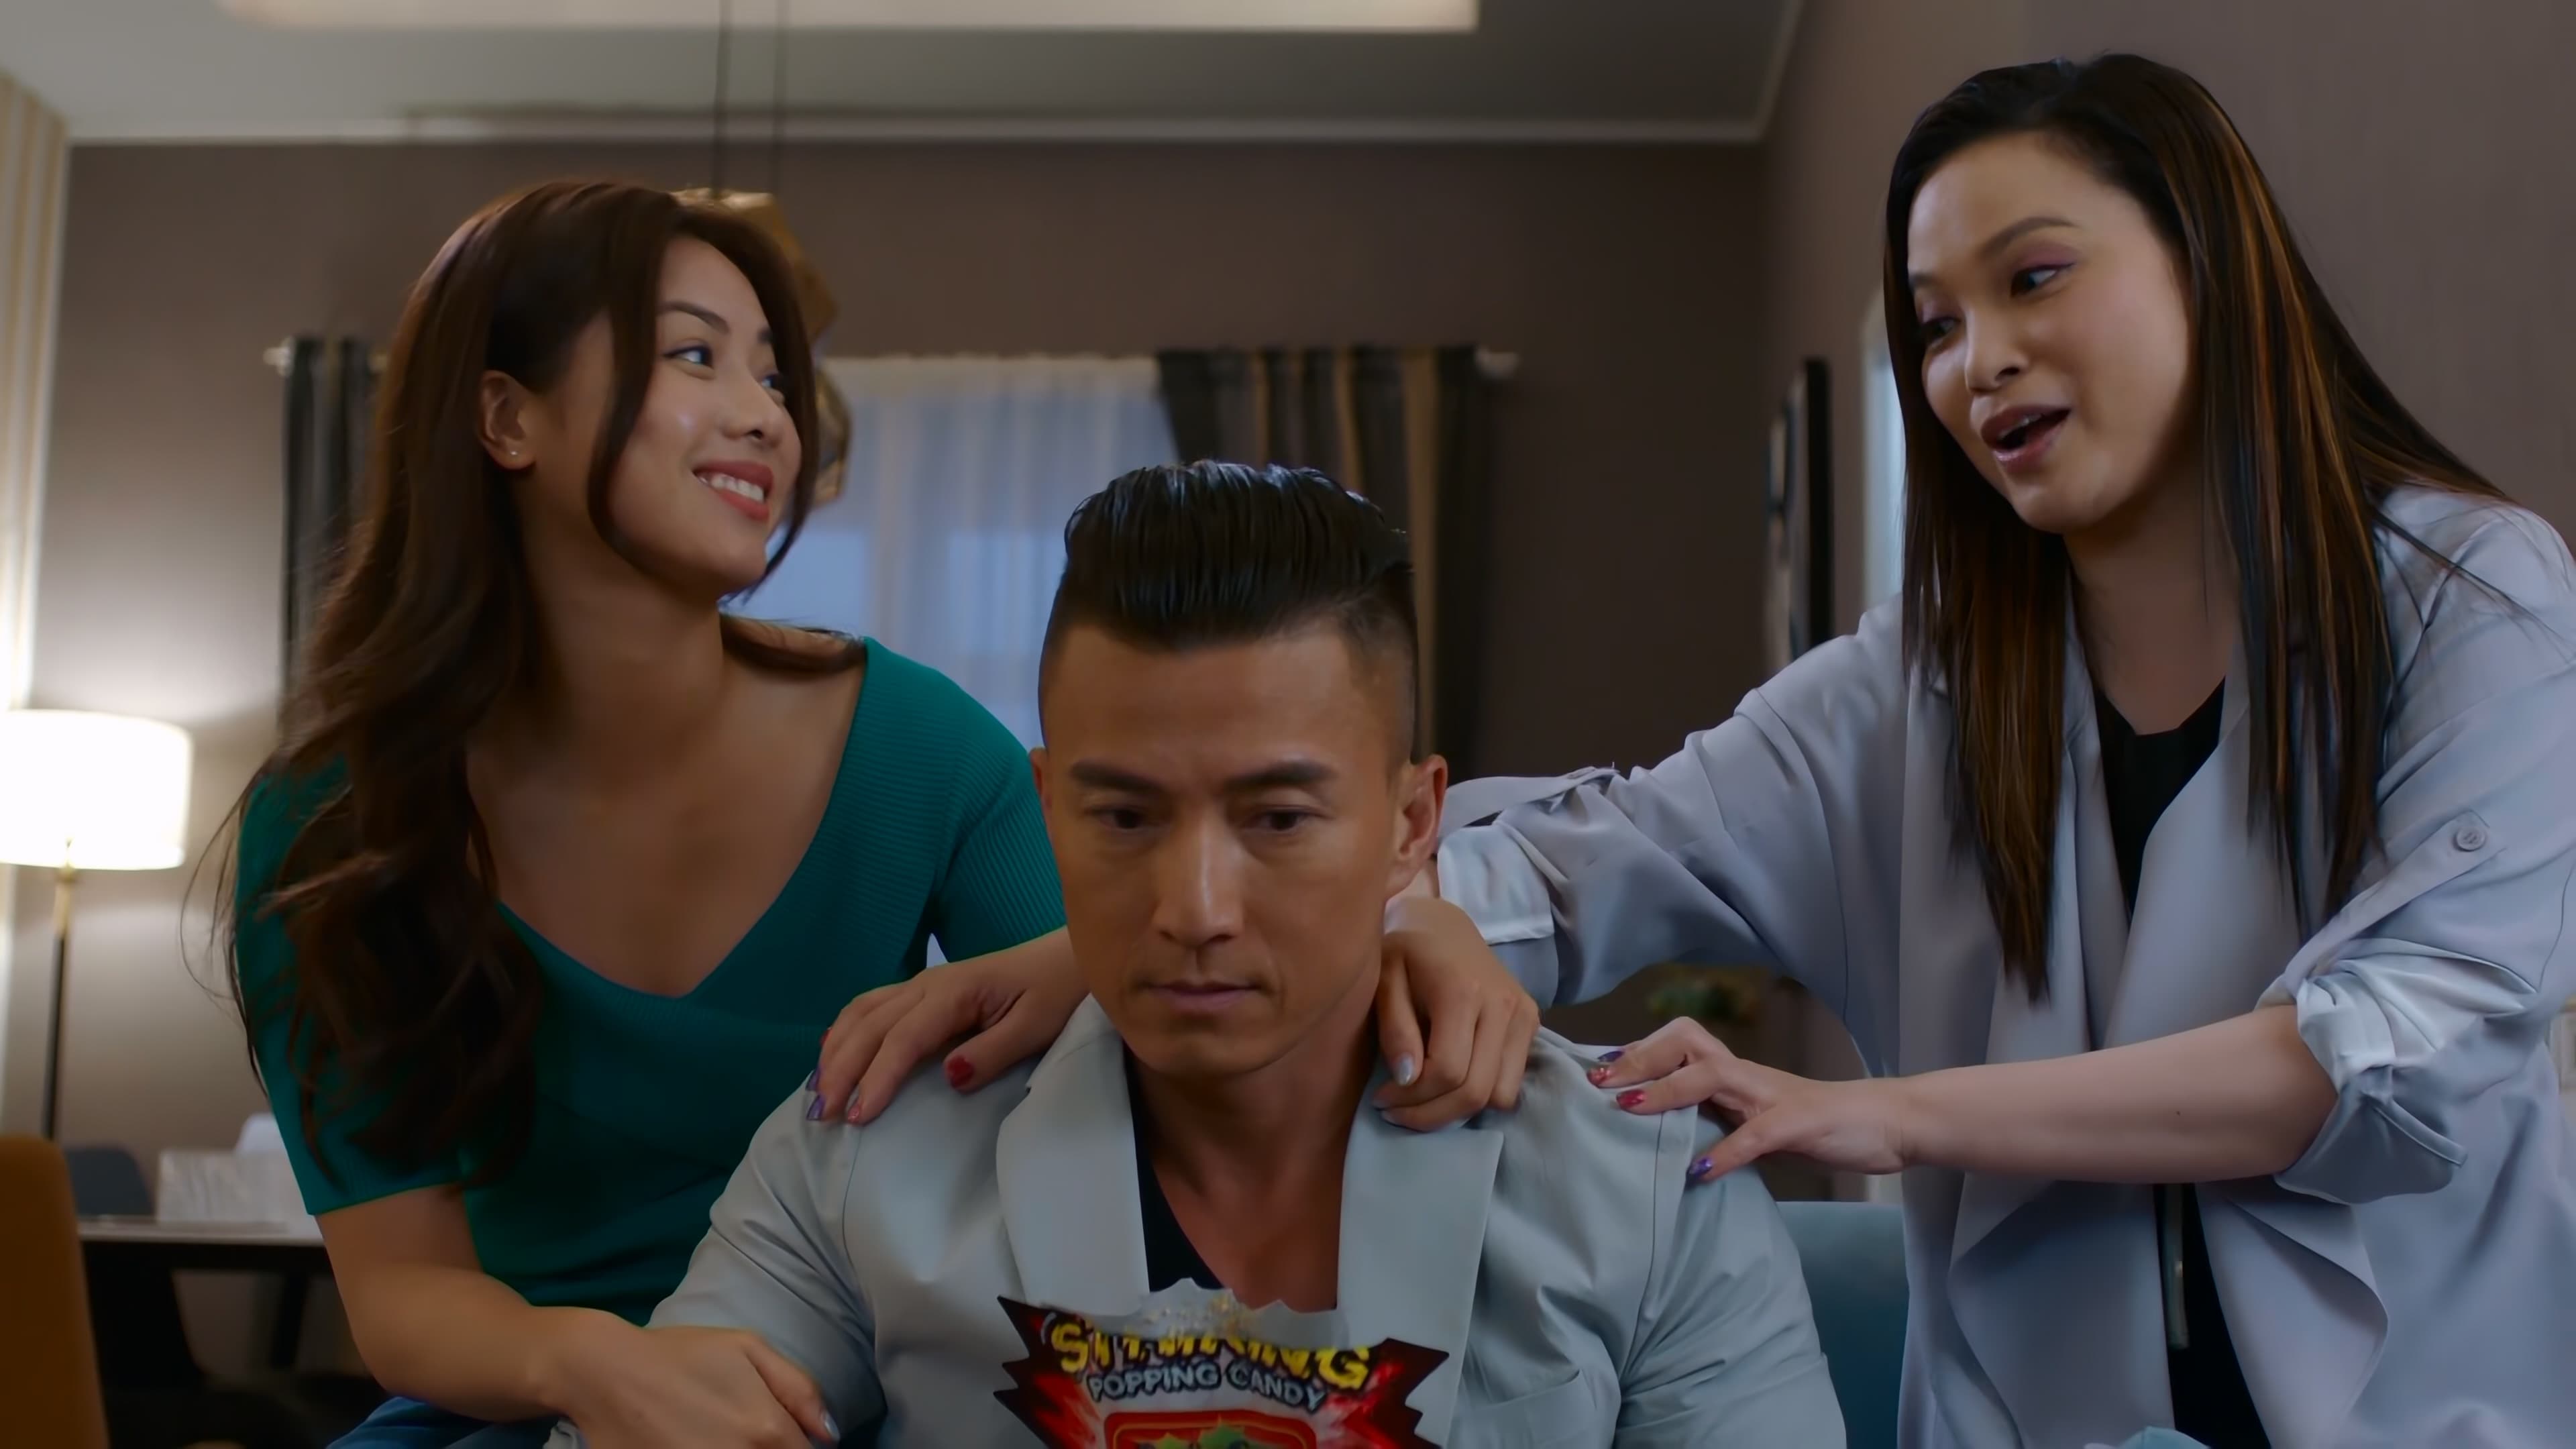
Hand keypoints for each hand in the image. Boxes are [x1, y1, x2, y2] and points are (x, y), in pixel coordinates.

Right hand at [551, 1318, 836, 1448]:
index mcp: (766, 1430)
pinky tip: (700, 1443)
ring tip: (723, 1435)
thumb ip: (800, 1390)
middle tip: (748, 1434)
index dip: (799, 1448)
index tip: (782, 1437)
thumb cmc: (681, 1355)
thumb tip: (830, 1434)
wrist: (606, 1373)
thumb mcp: (748, 1349)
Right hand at [816, 929, 1084, 1124]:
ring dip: (835, 1050)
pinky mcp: (923, 989)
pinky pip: (871, 1005)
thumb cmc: (1056, 994)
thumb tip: (949, 1076)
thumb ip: (993, 1052)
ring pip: (862, 1012)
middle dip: (841, 1069)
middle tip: (822, 1115)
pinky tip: (829, 1052)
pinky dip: (844, 1028)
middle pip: (870, 1026)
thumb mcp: (1036, 1027)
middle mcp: (928, 984)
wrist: (1066, 957)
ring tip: (818, 1092)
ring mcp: (922, 983)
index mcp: (954, 993)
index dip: (877, 1078)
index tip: (858, 1116)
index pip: (903, 1039)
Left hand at [1372, 894, 1541, 1129]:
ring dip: (1459, 1111)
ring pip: (1500, 1096)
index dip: (1412, 1098)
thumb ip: (1395, 1029)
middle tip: (1397, 1112)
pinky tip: (1451, 1084)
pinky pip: (1511, 1083)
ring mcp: (1523, 1014)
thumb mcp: (1384, 981)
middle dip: (1432, 1114)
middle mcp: (1502, 1004)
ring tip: (1424, 1100)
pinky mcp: (1531, 1022)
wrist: (1445, 927)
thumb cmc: (1406, 954)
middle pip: (1476, 1091)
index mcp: (1462, 991)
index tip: (1382, 1100)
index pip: (1447, 1070)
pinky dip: (1482, 1095)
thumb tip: (1407, 1079)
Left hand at [1591, 1017, 1915, 1182]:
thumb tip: (1668, 1134)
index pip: (1680, 1043)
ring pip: (1713, 1074)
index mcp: (1737, 1074)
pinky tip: (1698, 1173)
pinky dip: (1724, 1153)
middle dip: (1641, 1057)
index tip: (1596, 1070)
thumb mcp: (1756, 1120)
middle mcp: (1748, 1075)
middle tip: (1601, 1082)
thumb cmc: (1817, 1124)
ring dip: (1668, 1091)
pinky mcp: (1799, 1124)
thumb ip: (1718, 1120)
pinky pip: (1756, 1135)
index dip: (1637, 1050)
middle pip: (1687, 1041)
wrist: (1883, 1123)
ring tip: (1631, 1109)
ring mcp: (1773, 1096)